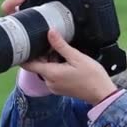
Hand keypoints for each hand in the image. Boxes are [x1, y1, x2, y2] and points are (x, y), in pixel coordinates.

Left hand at [0, 0, 117, 103]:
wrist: (102, 93)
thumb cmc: (92, 76)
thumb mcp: (76, 57)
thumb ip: (61, 45)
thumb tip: (50, 32)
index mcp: (51, 74)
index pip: (28, 64)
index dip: (24, 53)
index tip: (25, 43)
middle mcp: (49, 82)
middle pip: (37, 65)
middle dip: (41, 54)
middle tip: (50, 42)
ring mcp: (54, 86)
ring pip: (45, 69)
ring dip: (50, 60)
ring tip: (62, 51)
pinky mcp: (60, 88)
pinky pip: (52, 75)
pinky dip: (55, 66)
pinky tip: (66, 61)